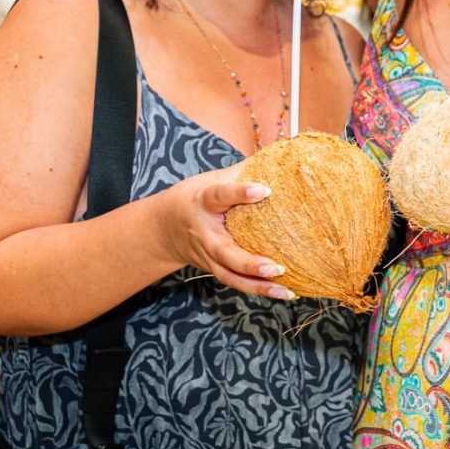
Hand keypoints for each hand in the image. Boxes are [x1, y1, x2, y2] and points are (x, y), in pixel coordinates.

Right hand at [159, 164, 294, 299]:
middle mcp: (205, 233)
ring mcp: (208, 256)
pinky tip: (285, 292)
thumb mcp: (213, 178)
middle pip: (225, 252)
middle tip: (277, 266)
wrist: (163, 228)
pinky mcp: (215, 269)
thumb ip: (244, 171)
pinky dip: (259, 289)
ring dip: (258, 285)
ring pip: (230, 276)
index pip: (219, 196)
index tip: (265, 190)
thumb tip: (284, 156)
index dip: (240, 193)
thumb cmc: (197, 196)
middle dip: (250, 263)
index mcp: (203, 202)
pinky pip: (236, 283)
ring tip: (285, 289)